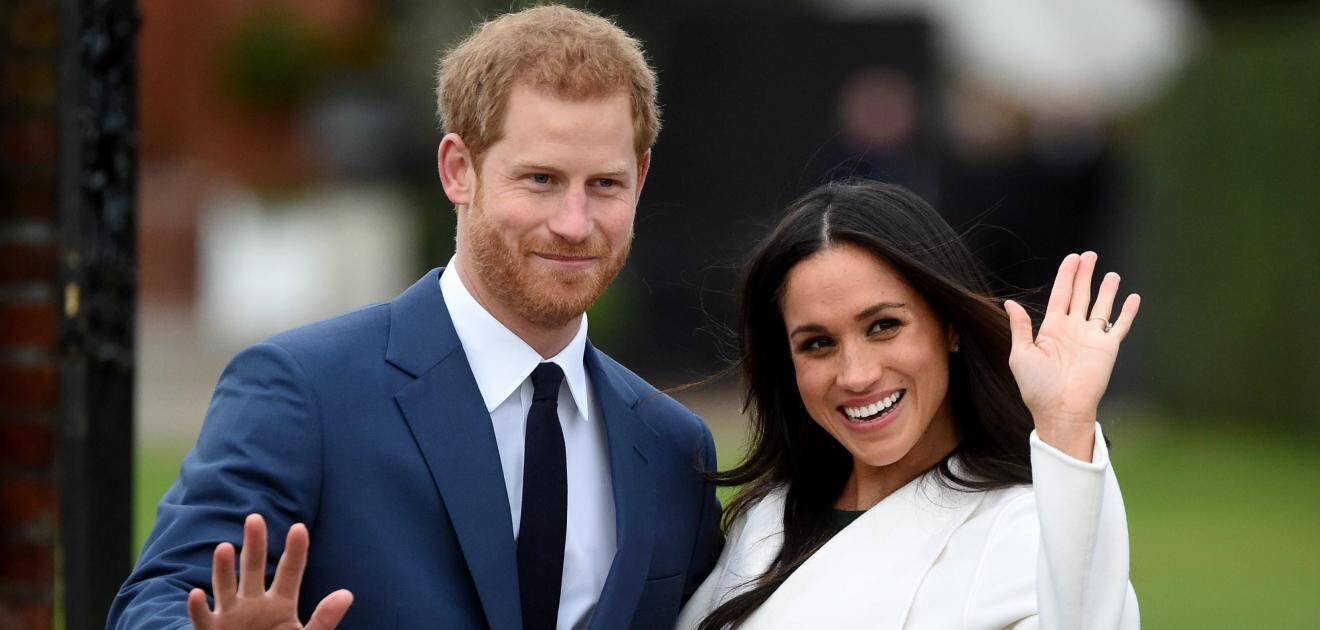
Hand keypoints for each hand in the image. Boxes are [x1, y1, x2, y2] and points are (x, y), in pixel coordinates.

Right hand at [187, 514, 352, 629]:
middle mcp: (254, 603)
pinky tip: (195, 593)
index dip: (295, 551)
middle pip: (254, 569)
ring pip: (225, 587)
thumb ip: (324, 619)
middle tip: (254, 518)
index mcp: (281, 603)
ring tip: (224, 547)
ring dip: (223, 569)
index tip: (299, 528)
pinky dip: (198, 609)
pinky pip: (203, 619)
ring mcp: (232, 616)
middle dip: (255, 545)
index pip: (290, 572)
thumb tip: (347, 594)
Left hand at [1004, 252, 1139, 460]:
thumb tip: (1010, 303)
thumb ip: (1020, 327)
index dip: (1066, 276)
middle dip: (1085, 274)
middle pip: (1080, 294)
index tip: (1072, 258)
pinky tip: (1133, 297)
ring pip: (1101, 306)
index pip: (1060, 295)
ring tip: (1111, 273)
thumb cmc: (1037, 387)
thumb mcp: (1021, 354)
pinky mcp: (1108, 348)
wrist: (1060, 409)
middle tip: (1089, 255)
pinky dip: (1128, 312)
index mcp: (1051, 329)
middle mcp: (1072, 330)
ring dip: (1106, 290)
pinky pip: (1121, 326)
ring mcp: (1091, 338)